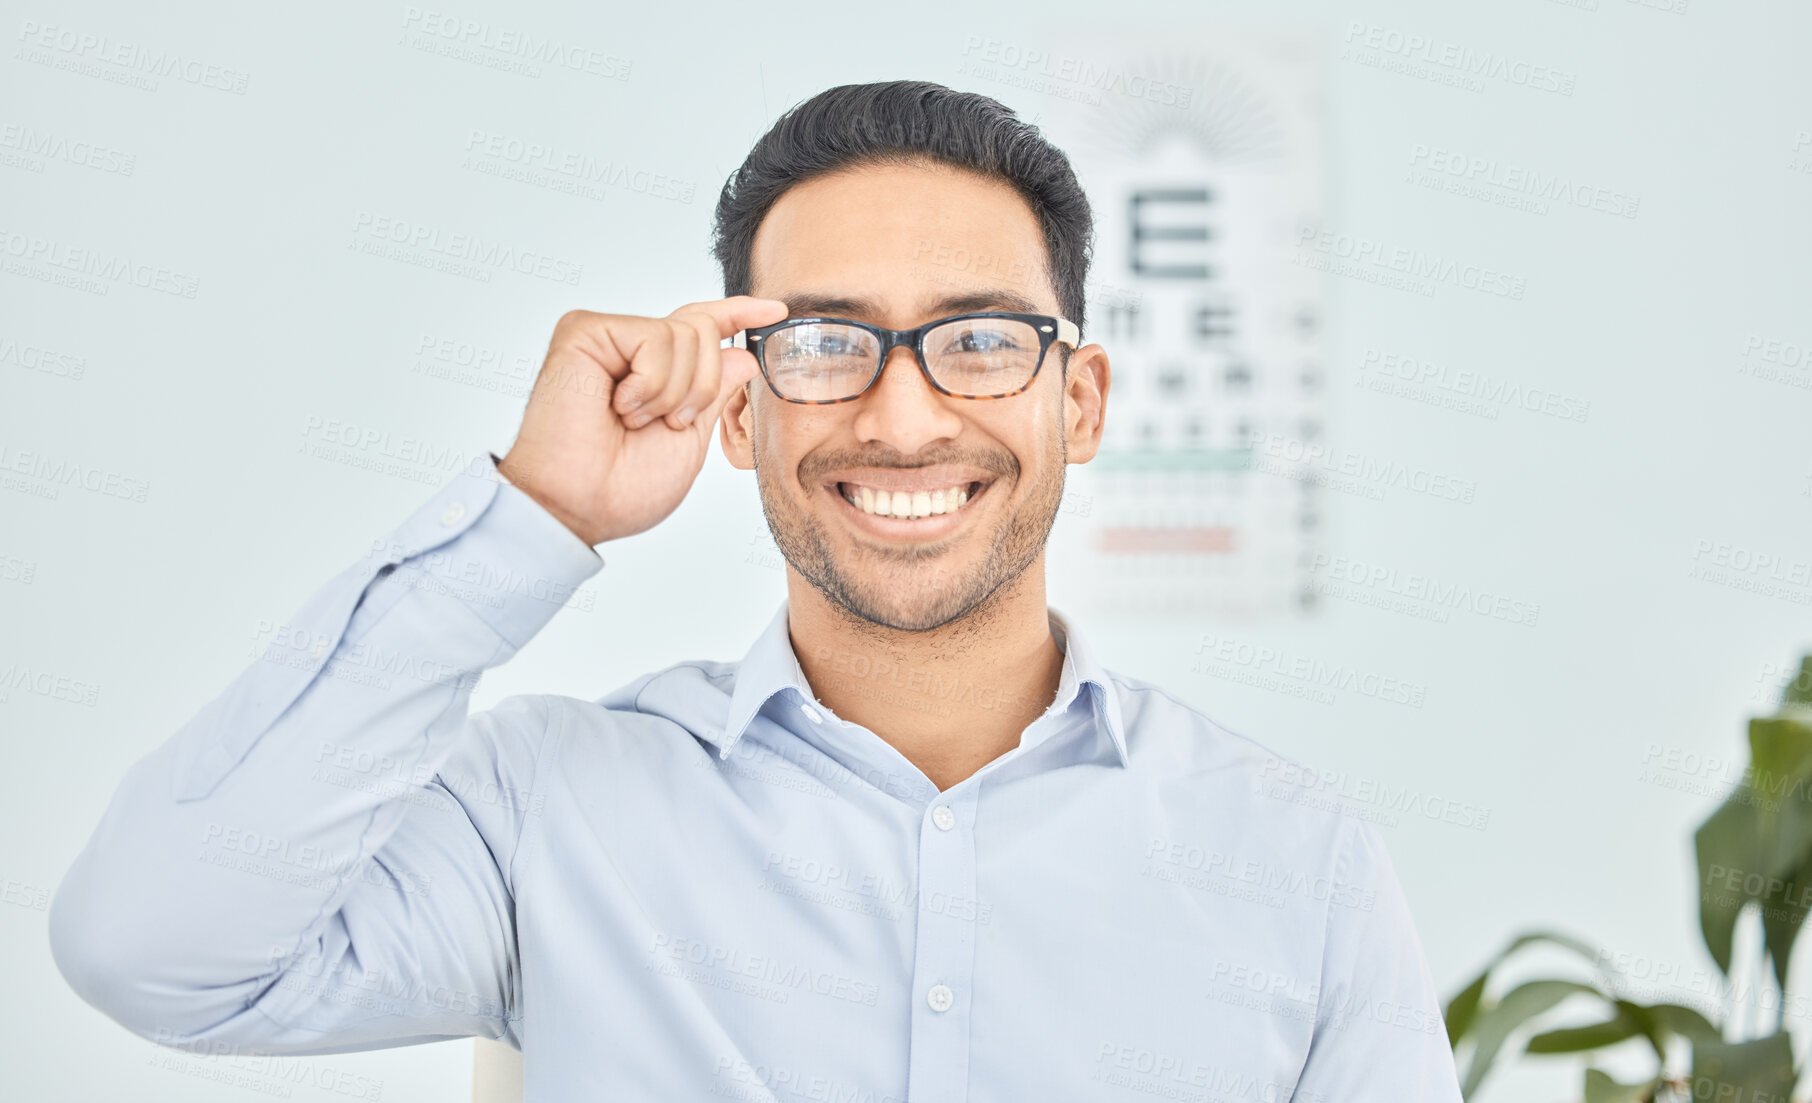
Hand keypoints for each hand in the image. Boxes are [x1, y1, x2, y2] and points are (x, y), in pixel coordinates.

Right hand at [496, 296, 787, 545]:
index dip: (739, 314)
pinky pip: (655, 339)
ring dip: (673, 394)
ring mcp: (607, 336)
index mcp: (653, 372)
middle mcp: (629, 348)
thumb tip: (742, 355)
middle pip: (704, 330)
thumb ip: (714, 393)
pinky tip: (618, 407)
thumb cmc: (621, 488)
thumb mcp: (689, 439)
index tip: (776, 311)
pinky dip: (650, 385)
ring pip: (686, 335)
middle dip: (701, 388)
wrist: (578, 507)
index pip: (702, 328)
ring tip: (632, 420)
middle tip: (668, 424)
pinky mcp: (585, 330)